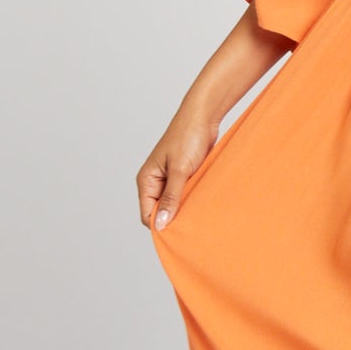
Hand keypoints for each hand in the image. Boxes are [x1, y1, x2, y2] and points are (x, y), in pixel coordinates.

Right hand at [137, 104, 220, 230]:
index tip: (179, 233)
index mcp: (146, 180)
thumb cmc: (188, 137)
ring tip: (198, 213)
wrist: (204, 117)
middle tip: (192, 225)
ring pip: (173, 204)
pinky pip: (184, 195)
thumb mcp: (180, 170)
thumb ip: (171, 197)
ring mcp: (169, 180)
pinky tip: (202, 203)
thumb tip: (161, 223)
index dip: (160, 225)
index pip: (147, 214)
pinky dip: (192, 200)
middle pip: (160, 211)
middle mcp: (155, 182)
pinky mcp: (183, 177)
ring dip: (184, 209)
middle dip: (173, 219)